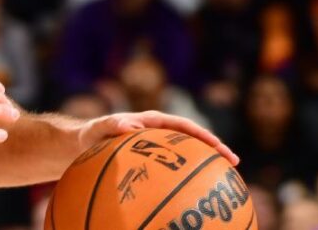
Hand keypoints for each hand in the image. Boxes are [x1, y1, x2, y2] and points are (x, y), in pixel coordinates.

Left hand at [76, 110, 238, 165]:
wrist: (84, 144)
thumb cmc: (92, 134)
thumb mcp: (99, 127)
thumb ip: (113, 124)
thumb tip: (130, 126)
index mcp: (153, 121)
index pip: (183, 126)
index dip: (202, 134)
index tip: (218, 145)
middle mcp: (160, 133)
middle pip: (193, 140)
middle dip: (215, 149)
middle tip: (233, 162)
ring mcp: (159, 149)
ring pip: (188, 156)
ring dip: (206, 165)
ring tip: (225, 180)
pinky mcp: (154, 163)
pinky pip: (173, 171)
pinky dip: (185, 180)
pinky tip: (194, 197)